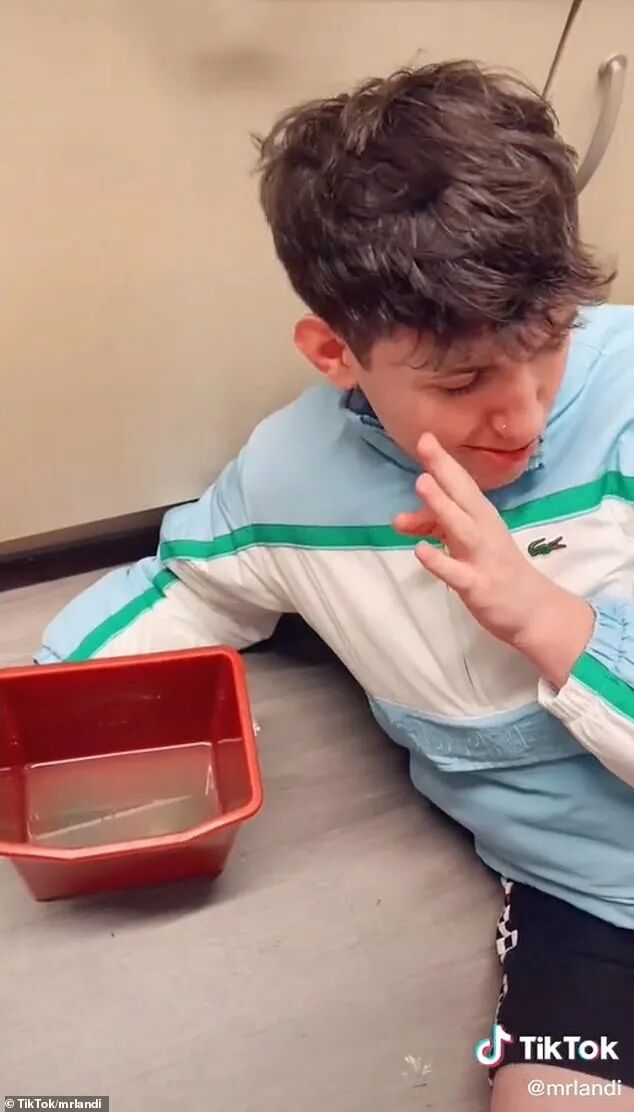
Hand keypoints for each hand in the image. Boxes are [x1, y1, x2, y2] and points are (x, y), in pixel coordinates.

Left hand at [393, 434, 593, 684]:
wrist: (532, 609)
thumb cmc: (494, 568)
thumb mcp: (462, 543)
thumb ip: (431, 527)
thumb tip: (399, 519)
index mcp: (481, 516)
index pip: (462, 484)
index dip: (443, 461)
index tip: (425, 436)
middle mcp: (484, 530)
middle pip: (464, 496)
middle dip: (444, 470)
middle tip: (425, 444)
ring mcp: (482, 557)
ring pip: (461, 528)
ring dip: (442, 506)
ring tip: (422, 483)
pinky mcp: (479, 586)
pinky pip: (456, 573)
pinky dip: (439, 562)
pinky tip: (420, 550)